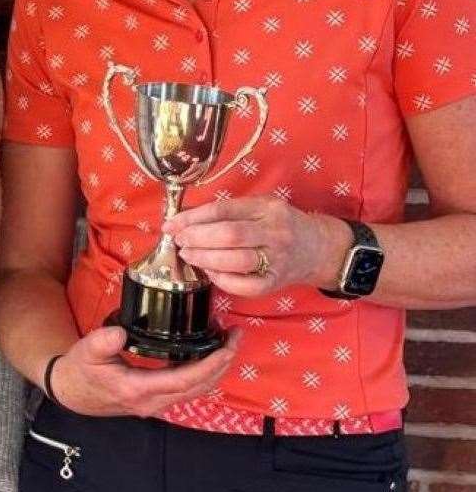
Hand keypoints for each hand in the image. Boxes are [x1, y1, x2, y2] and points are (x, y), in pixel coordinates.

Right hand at [50, 325, 236, 418]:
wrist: (71, 393)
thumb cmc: (80, 371)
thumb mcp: (86, 352)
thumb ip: (102, 342)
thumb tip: (120, 333)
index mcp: (138, 389)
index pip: (185, 379)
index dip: (210, 364)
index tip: (226, 345)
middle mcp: (153, 402)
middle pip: (200, 387)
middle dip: (223, 363)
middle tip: (236, 337)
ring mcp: (157, 404)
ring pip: (198, 391)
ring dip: (217, 369)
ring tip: (228, 344)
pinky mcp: (157, 400)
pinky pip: (189, 390)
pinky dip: (205, 374)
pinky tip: (208, 356)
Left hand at [166, 196, 351, 298]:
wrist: (318, 248)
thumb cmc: (280, 224)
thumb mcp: (260, 206)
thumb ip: (229, 210)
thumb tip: (185, 218)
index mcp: (268, 207)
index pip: (223, 210)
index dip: (193, 217)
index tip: (173, 223)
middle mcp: (275, 232)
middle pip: (229, 235)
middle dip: (196, 238)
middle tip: (180, 240)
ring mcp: (277, 259)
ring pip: (236, 261)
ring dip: (205, 258)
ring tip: (189, 254)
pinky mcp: (276, 282)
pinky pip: (245, 285)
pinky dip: (222, 280)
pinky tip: (210, 272)